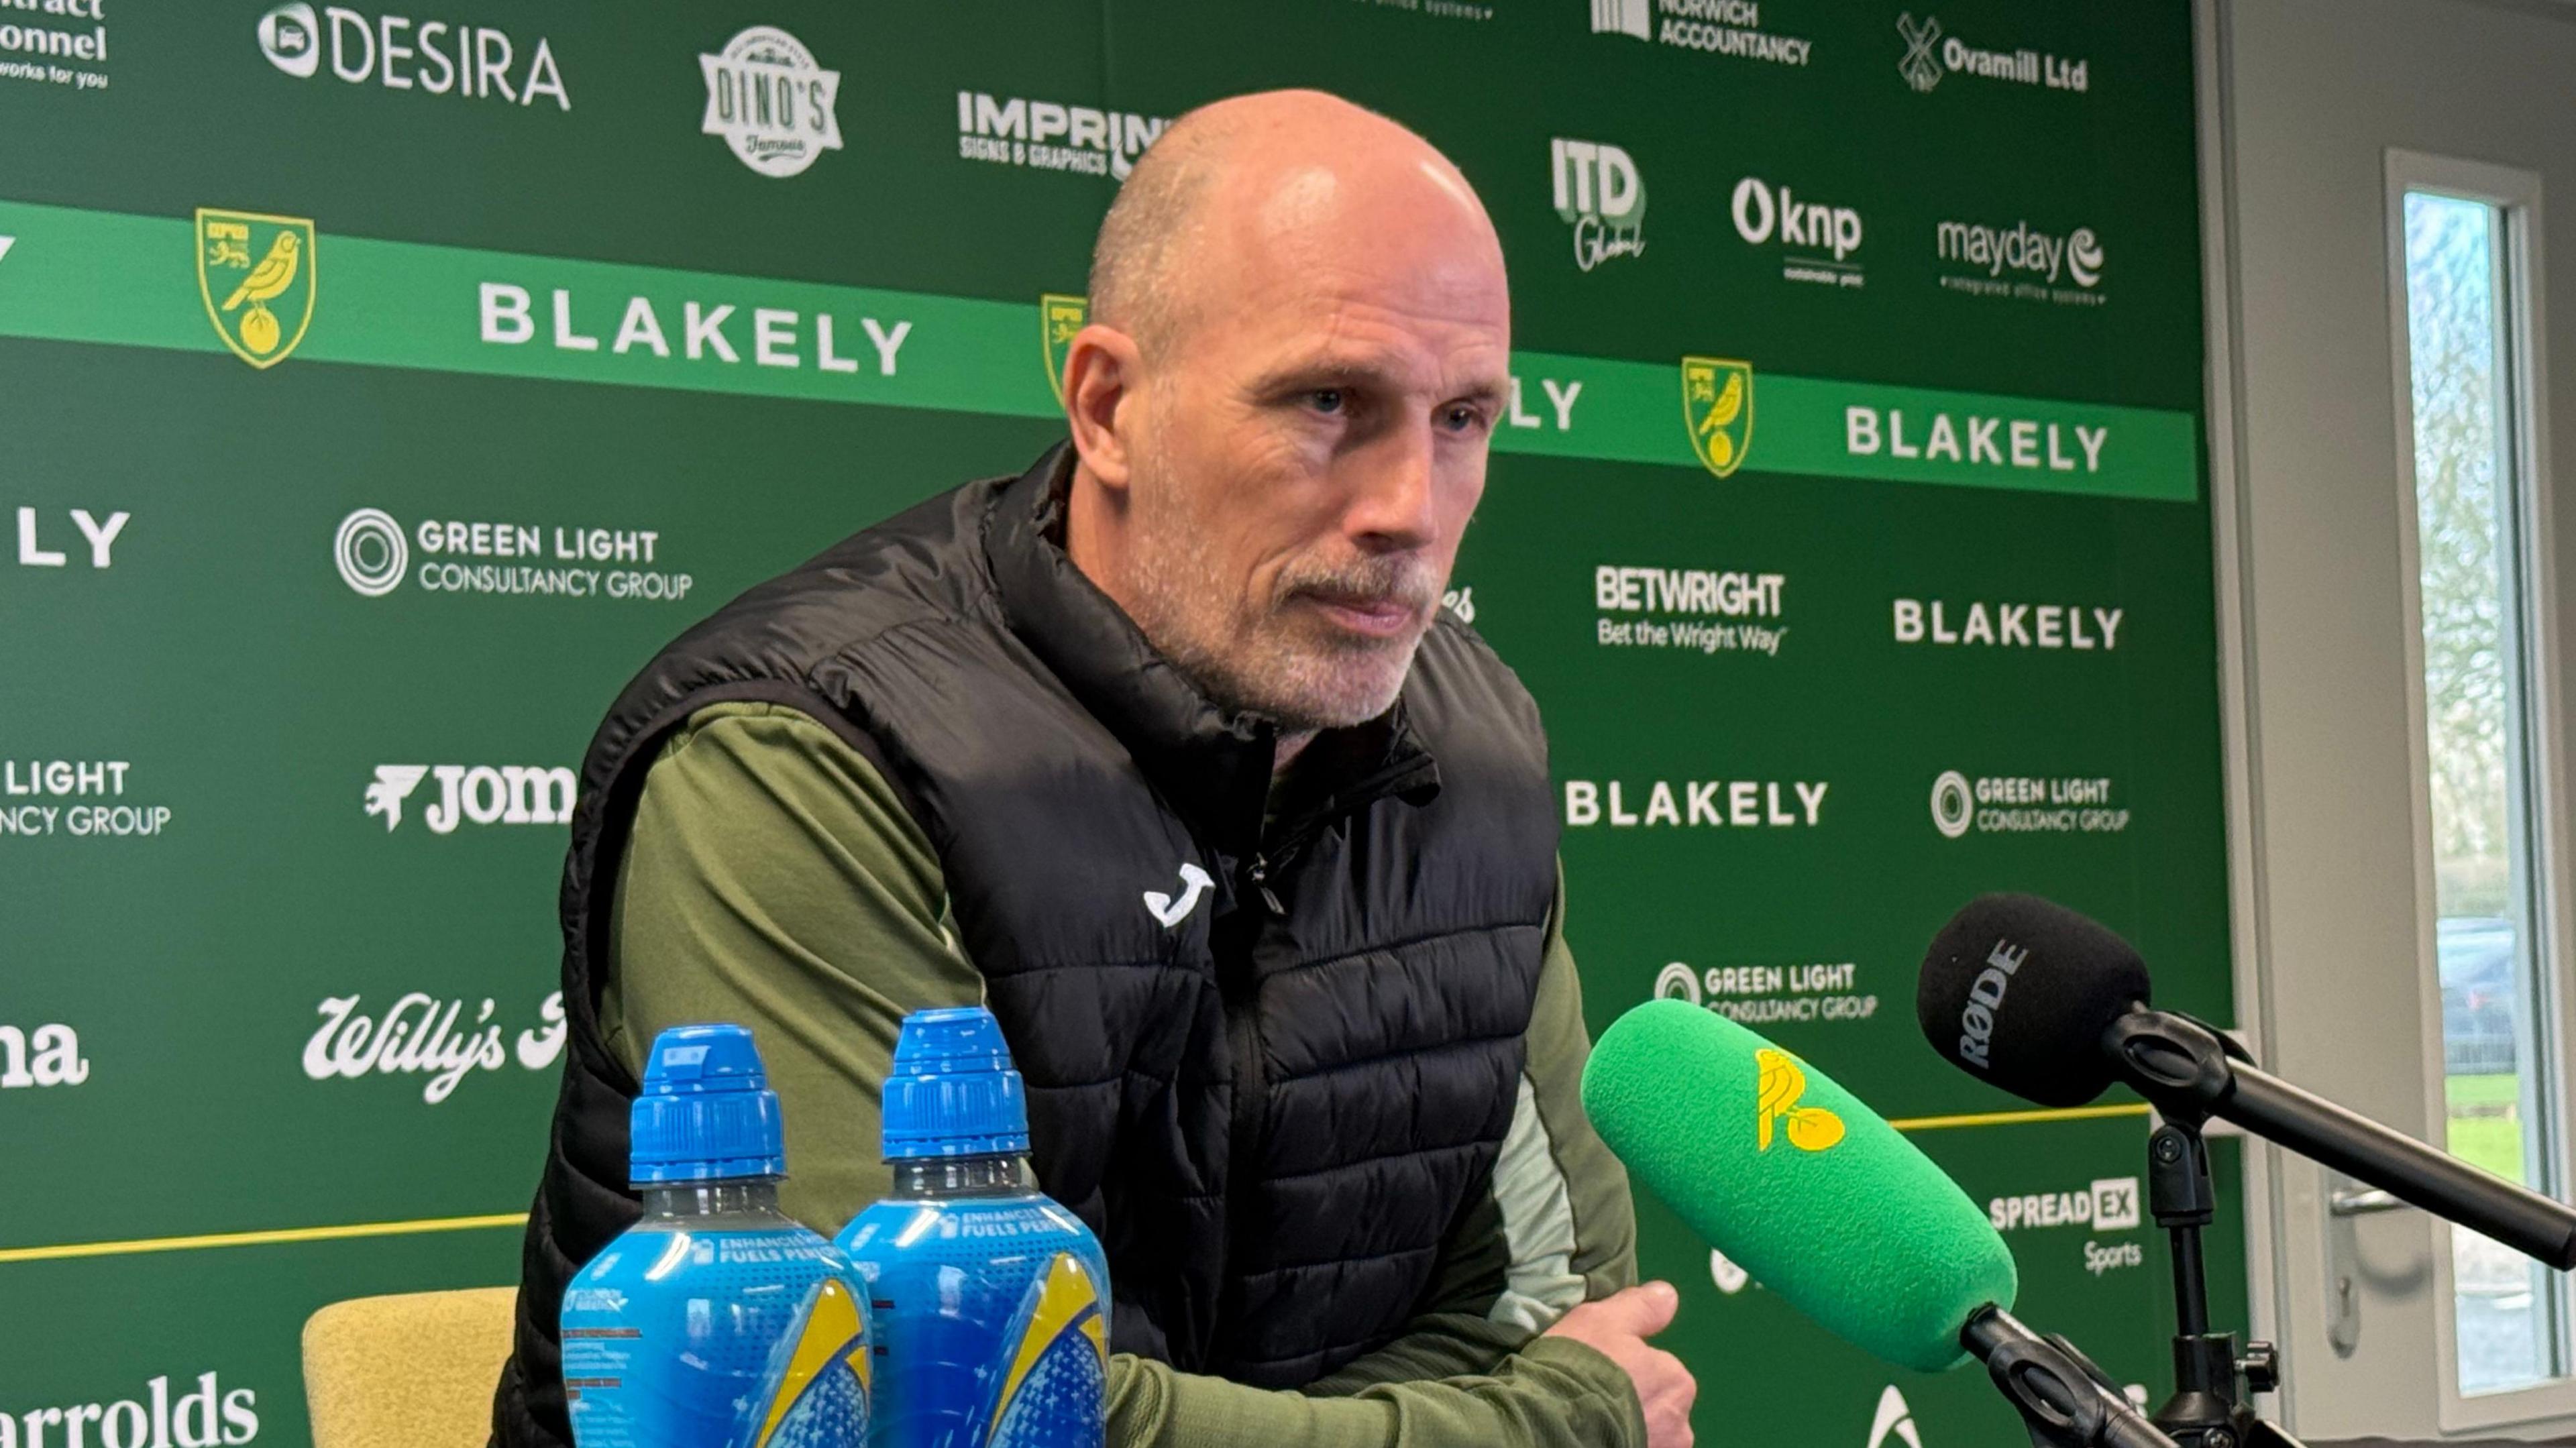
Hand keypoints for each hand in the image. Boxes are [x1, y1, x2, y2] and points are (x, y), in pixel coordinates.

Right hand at [1543, 1281, 1696, 1447]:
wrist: (1551, 1427)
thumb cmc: (1581, 1367)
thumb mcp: (1605, 1320)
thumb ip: (1641, 1307)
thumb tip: (1668, 1295)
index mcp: (1678, 1381)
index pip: (1660, 1369)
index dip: (1629, 1367)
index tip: (1600, 1368)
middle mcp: (1680, 1424)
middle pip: (1656, 1405)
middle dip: (1633, 1403)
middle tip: (1594, 1396)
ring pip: (1646, 1433)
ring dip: (1627, 1427)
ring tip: (1589, 1422)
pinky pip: (1631, 1446)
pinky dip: (1617, 1442)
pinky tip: (1591, 1438)